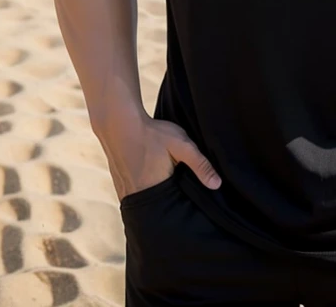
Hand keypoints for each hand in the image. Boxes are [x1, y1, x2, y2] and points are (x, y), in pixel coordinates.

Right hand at [96, 110, 221, 200]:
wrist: (119, 122)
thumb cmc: (152, 134)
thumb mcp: (181, 145)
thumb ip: (200, 164)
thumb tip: (217, 185)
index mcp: (154, 192)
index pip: (172, 212)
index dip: (181, 213)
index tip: (190, 210)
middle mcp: (136, 197)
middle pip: (157, 212)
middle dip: (168, 209)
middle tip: (178, 201)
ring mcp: (124, 192)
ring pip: (145, 205)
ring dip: (155, 202)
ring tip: (165, 194)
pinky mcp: (118, 185)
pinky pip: (134, 197)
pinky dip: (143, 194)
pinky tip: (149, 185)